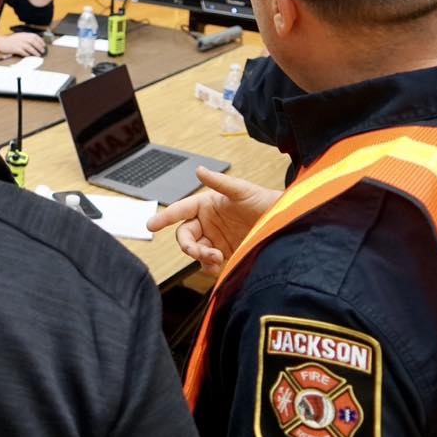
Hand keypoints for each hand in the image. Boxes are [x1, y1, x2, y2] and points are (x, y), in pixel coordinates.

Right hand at [0, 32, 46, 56]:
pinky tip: (30, 56)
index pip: (35, 36)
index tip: (43, 45)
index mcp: (23, 34)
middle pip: (34, 42)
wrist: (1, 42)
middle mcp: (22, 38)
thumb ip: (26, 38)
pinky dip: (28, 55)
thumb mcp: (19, 36)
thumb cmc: (9, 40)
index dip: (40, 41)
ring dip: (35, 52)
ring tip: (38, 55)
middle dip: (40, 47)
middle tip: (43, 51)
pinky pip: (24, 53)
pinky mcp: (17, 49)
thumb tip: (34, 42)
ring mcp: (20, 44)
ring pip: (30, 48)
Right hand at [147, 167, 280, 275]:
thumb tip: (199, 169)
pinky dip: (209, 267)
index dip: (165, 217)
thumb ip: (219, 182)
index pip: (180, 211)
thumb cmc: (265, 203)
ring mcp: (216, 239)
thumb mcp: (242, 190)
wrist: (285, 225)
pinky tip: (219, 266)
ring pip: (195, 251)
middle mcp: (208, 223)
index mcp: (207, 205)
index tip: (151, 225)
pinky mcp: (225, 255)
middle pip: (184, 236)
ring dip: (200, 257)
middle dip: (189, 245)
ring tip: (216, 259)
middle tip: (200, 252)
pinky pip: (208, 264)